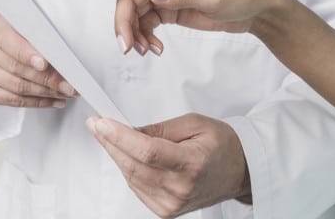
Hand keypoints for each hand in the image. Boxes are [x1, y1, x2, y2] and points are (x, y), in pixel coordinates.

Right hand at [0, 11, 77, 107]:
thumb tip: (61, 55)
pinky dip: (36, 102)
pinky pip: (11, 100)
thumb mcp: (26, 23)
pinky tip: (52, 101)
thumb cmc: (15, 31)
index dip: (28, 54)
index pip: (11, 42)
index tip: (46, 63)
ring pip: (16, 87)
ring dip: (45, 92)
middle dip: (47, 78)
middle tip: (68, 84)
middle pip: (17, 68)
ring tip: (65, 93)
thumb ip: (39, 34)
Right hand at [72, 0, 272, 54]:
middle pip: (128, 1)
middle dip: (123, 25)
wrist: (255, 9)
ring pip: (136, 15)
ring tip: (148, 53)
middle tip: (129, 50)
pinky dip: (146, 38)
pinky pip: (148, 24)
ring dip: (135, 35)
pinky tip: (156, 51)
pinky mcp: (171, 12)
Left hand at [87, 113, 250, 216]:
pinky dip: (128, 169)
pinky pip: (137, 188)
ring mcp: (172, 204)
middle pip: (134, 166)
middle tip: (96, 125)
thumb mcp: (195, 123)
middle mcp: (181, 188)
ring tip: (112, 135)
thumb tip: (130, 130)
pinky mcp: (165, 211)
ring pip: (131, 178)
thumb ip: (160, 129)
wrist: (238, 171)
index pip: (147, 152)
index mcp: (192, 164)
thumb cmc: (222, 145)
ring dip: (117, 155)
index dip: (120, 137)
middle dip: (110, 143)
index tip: (101, 123)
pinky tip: (129, 155)